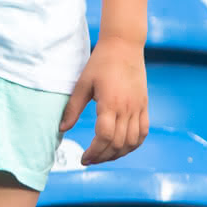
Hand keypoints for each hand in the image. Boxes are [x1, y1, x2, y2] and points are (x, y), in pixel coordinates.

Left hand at [60, 35, 148, 164]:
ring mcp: (139, 108)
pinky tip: (122, 147)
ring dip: (119, 154)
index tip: (83, 158)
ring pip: (133, 141)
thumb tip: (62, 129)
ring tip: (103, 156)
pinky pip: (143, 132)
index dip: (95, 151)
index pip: (105, 136)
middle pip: (119, 143)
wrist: (124, 46)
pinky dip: (134, 144)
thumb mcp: (82, 84)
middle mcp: (127, 109)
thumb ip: (73, 108)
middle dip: (103, 156)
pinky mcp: (144, 106)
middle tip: (89, 160)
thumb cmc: (100, 62)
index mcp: (110, 103)